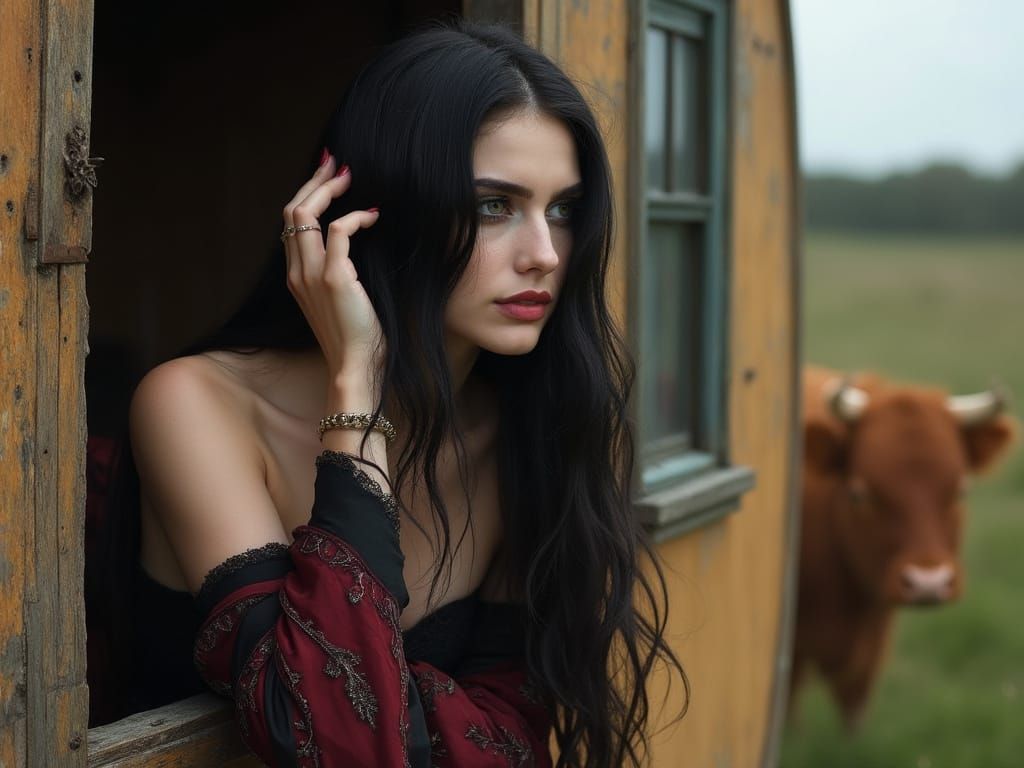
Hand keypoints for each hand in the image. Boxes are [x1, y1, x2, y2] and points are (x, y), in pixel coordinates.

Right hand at [282, 153, 383, 385]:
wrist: (355, 366)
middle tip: (336, 163)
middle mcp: (296, 272)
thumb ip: (338, 272)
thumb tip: (352, 242)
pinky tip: (373, 216)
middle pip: (291, 210)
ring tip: (350, 176)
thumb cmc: (356, 336)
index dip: (307, 194)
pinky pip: (340, 230)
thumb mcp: (340, 299)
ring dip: (329, 188)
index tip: (327, 177)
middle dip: (314, 181)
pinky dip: (356, 216)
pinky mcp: (335, 278)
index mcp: (296, 277)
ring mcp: (311, 274)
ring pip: (305, 213)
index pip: (290, 224)